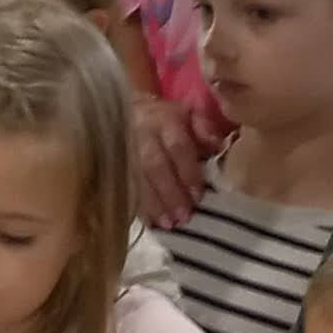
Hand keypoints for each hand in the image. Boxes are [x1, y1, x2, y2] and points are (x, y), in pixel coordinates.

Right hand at [127, 92, 207, 230]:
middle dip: (169, 192)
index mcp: (165, 121)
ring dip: (152, 203)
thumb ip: (204, 129)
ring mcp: (124, 149)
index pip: (177, 147)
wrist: (128, 109)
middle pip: (154, 165)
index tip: (197, 196)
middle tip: (182, 217)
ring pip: (136, 177)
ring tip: (166, 224)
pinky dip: (136, 205)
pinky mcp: (114, 162)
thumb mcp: (189, 114)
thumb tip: (218, 146)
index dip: (187, 172)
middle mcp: (143, 135)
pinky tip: (147, 222)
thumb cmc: (167, 118)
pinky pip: (123, 185)